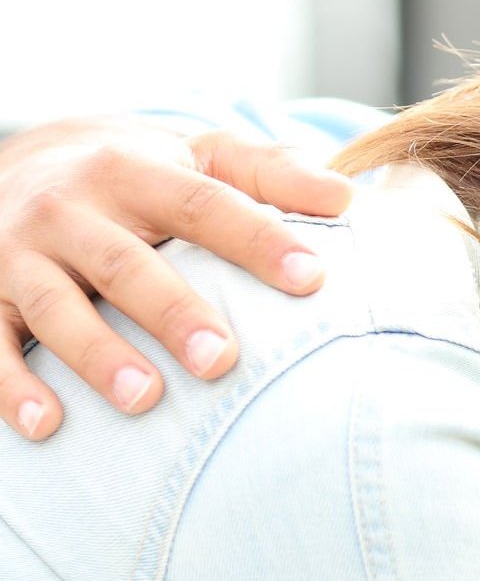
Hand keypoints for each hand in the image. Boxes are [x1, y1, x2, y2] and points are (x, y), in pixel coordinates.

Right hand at [0, 117, 351, 438]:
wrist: (19, 158)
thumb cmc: (138, 175)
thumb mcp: (198, 155)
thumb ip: (269, 173)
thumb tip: (344, 199)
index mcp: (133, 172)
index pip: (201, 204)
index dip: (255, 238)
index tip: (312, 277)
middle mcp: (71, 211)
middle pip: (124, 263)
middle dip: (172, 311)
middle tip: (222, 359)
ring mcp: (21, 255)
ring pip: (56, 306)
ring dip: (97, 355)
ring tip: (144, 398)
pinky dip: (9, 384)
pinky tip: (44, 425)